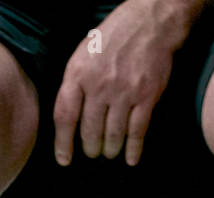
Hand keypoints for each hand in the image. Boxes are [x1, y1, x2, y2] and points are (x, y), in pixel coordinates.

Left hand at [52, 0, 190, 165]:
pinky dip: (134, 148)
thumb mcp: (82, 55)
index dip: (63, 143)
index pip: (65, 116)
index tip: (64, 159)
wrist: (150, 23)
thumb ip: (74, 84)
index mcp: (78, 74)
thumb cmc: (113, 38)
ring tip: (108, 152)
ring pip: (113, 135)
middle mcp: (99, 85)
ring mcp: (124, 92)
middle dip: (90, 148)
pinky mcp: (147, 96)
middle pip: (89, 131)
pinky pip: (137, 131)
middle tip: (92, 152)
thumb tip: (68, 118)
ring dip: (110, 149)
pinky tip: (131, 158)